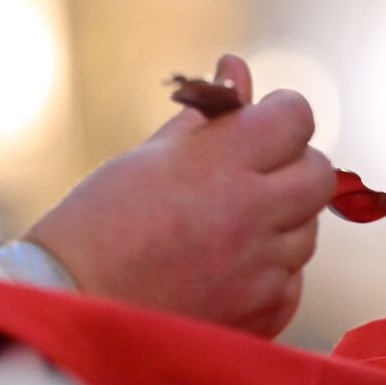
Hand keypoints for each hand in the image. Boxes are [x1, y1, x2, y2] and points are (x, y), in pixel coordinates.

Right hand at [25, 54, 333, 336]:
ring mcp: (260, 270)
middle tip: (251, 175)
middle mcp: (251, 214)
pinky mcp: (262, 315)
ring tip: (224, 229)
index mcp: (221, 162)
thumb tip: (237, 69)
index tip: (260, 124)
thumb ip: (205, 116)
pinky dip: (269, 273)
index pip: (296, 117)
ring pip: (307, 231)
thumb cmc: (96, 226)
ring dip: (281, 223)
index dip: (280, 115)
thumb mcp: (146, 158)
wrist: (68, 310)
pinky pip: (292, 281)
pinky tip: (225, 270)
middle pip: (318, 174)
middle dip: (292, 166)